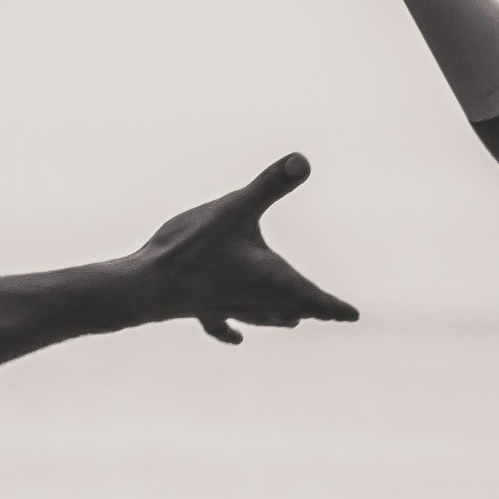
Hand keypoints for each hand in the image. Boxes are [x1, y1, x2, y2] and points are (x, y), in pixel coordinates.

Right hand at [130, 154, 358, 345]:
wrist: (147, 285)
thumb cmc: (192, 248)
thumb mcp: (233, 208)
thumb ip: (270, 185)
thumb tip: (303, 160)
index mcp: (270, 278)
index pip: (312, 297)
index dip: (333, 306)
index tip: (351, 316)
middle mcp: (254, 298)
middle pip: (290, 309)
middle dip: (311, 310)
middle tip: (332, 315)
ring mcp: (226, 306)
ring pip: (262, 317)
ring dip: (279, 317)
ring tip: (292, 322)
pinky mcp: (200, 309)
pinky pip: (221, 324)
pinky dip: (232, 330)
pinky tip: (236, 338)